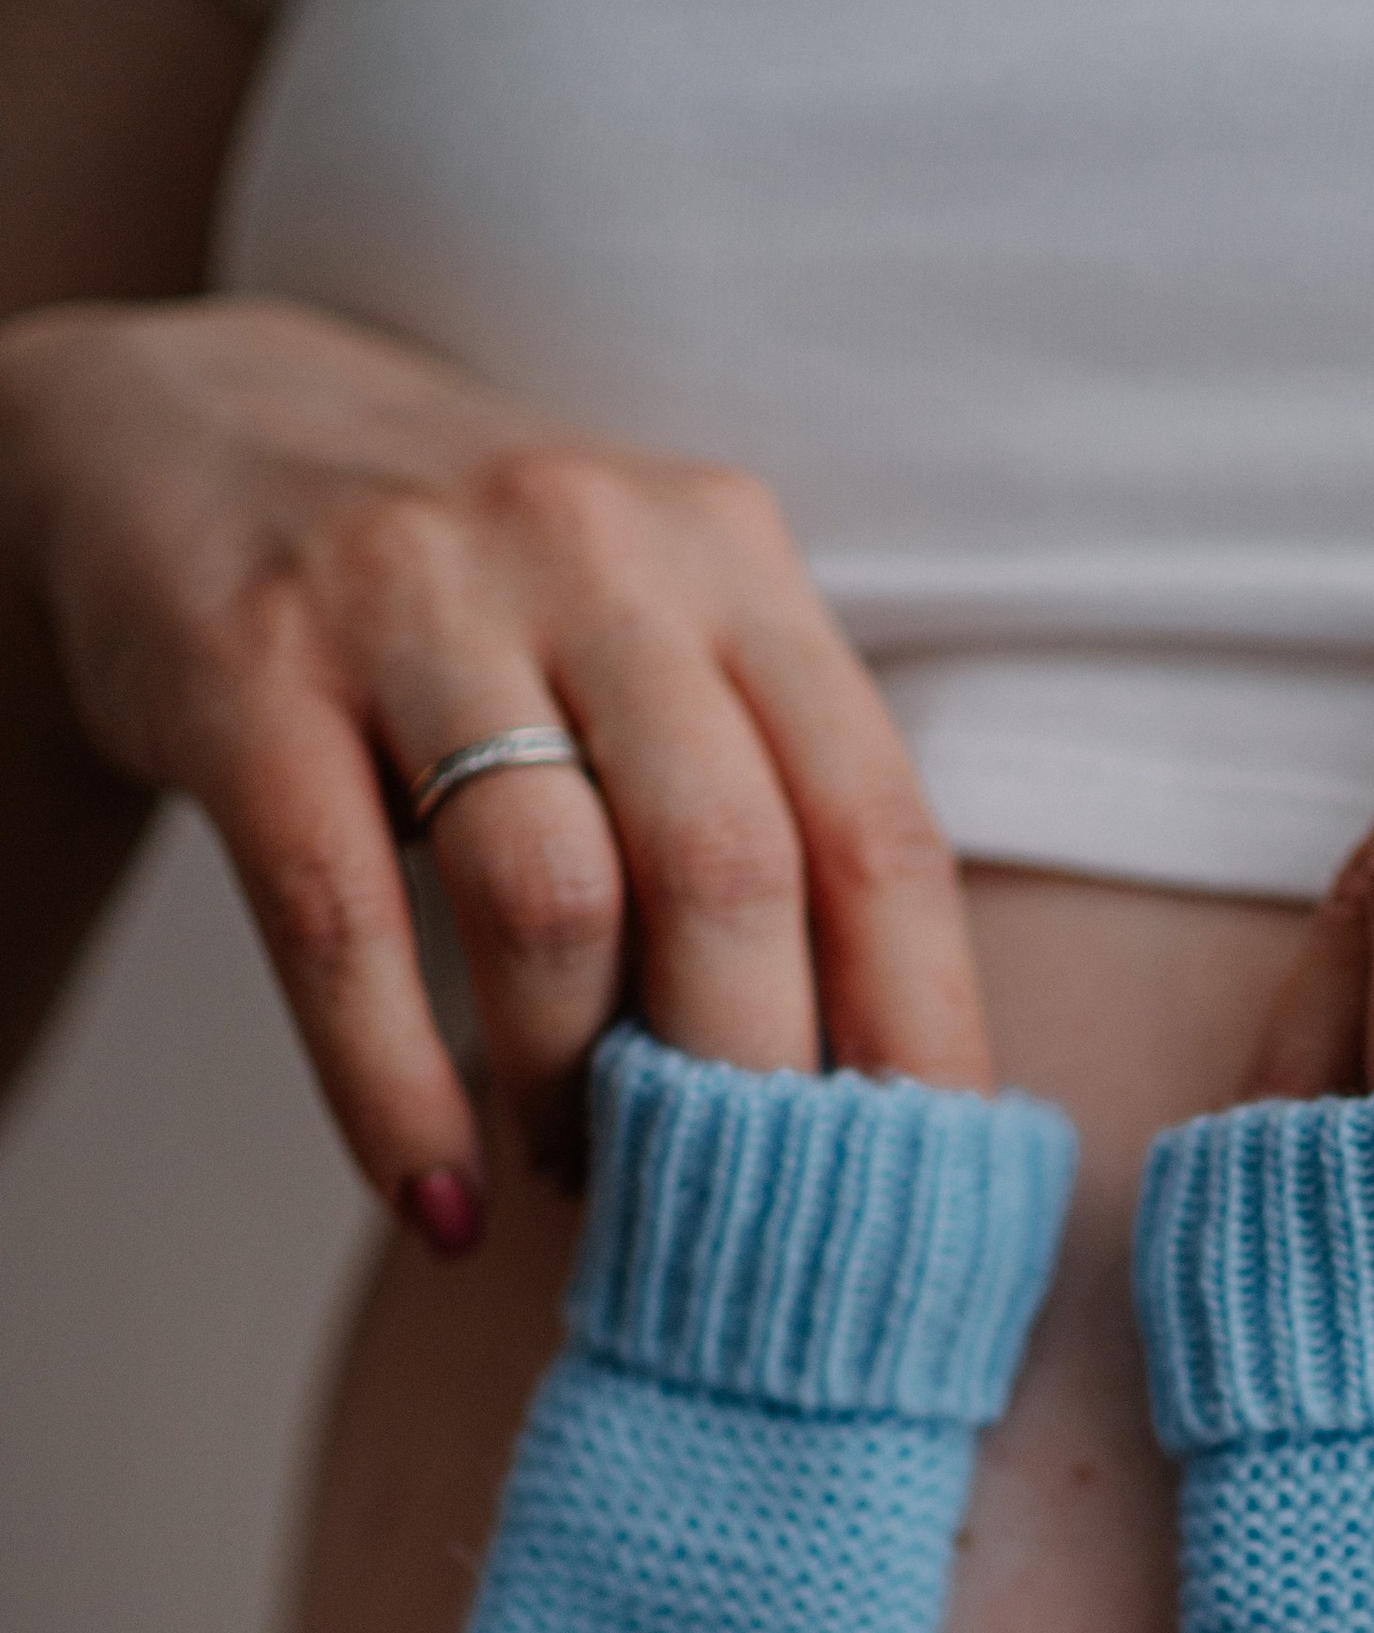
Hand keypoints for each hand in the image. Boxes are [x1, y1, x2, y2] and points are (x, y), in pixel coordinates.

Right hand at [0, 295, 991, 1247]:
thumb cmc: (475, 592)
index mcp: (729, 557)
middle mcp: (590, 552)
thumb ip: (760, 793)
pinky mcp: (248, 671)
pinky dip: (399, 1097)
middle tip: (735, 1211)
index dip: (917, 1028)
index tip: (928, 1184)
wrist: (187, 421)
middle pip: (727, 871)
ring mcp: (410, 599)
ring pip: (550, 902)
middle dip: (745, 1082)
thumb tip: (874, 1084)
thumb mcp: (648, 626)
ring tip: (575, 1175)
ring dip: (574, 1088)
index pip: (875, 825)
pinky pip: (344, 928)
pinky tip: (439, 1203)